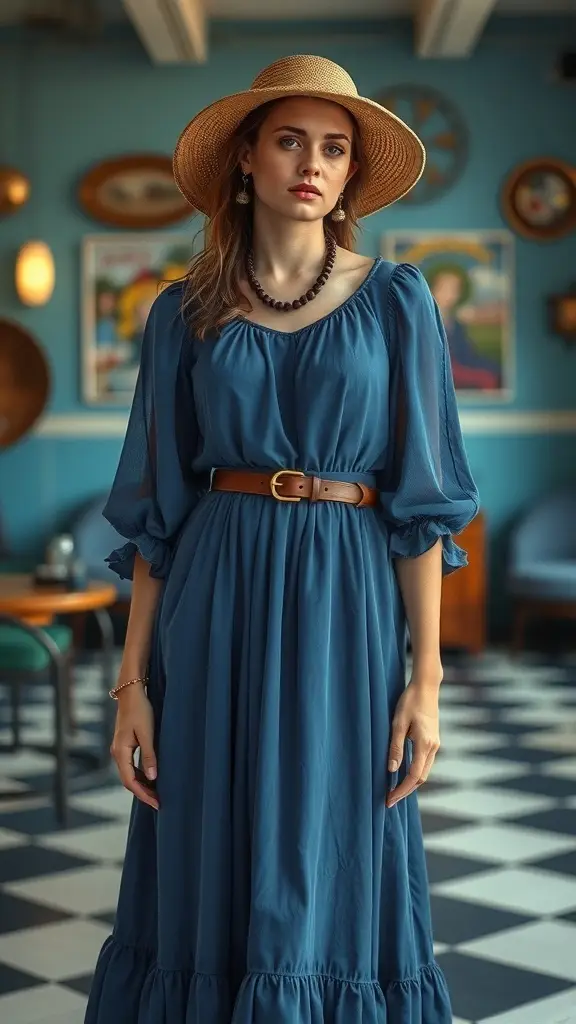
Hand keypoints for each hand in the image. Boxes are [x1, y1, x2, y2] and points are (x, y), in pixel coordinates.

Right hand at [110, 683, 158, 810]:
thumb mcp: (147, 734)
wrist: (131, 693)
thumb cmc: (140, 711)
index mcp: (121, 752)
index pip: (130, 781)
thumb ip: (149, 756)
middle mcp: (117, 753)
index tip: (157, 803)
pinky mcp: (124, 746)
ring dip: (142, 785)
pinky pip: (130, 766)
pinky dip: (140, 775)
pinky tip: (151, 778)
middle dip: (143, 793)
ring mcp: (119, 750)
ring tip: (157, 793)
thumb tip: (153, 778)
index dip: (143, 794)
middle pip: (128, 780)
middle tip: (159, 802)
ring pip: (129, 774)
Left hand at [386, 679, 440, 807]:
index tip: (389, 799)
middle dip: (405, 790)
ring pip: (424, 771)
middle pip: (421, 778)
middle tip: (389, 799)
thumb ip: (396, 747)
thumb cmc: (410, 701)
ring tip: (394, 790)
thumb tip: (392, 770)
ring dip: (410, 782)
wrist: (426, 686)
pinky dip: (415, 772)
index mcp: (425, 744)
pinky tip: (403, 773)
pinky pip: (425, 762)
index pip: (414, 776)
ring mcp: (435, 743)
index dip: (401, 790)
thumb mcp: (398, 723)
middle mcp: (433, 747)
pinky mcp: (433, 740)